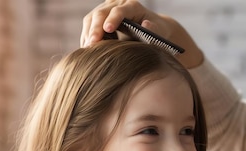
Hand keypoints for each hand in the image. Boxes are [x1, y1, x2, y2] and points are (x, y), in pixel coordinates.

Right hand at [80, 0, 204, 67]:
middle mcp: (118, 4)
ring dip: (88, 34)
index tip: (108, 29)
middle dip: (95, 29)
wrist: (149, 30)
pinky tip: (88, 49)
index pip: (119, 10)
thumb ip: (154, 29)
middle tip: (91, 44)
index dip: (113, 19)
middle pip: (101, 13)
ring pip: (91, 19)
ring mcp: (107, 9)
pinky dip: (87, 37)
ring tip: (87, 50)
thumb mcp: (159, 32)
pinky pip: (89, 25)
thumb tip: (146, 25)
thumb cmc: (156, 32)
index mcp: (133, 6)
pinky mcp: (100, 18)